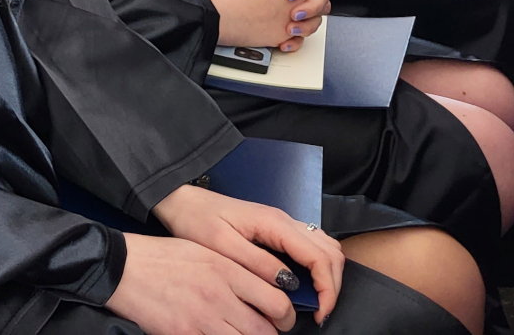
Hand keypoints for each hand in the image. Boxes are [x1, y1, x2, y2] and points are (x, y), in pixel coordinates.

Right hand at [108, 233, 296, 333]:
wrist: (122, 268)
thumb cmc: (161, 257)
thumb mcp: (203, 252)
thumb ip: (235, 271)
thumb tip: (262, 290)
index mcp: (225, 269)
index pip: (276, 301)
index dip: (286, 316)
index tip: (281, 318)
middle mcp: (219, 295)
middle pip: (266, 330)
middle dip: (271, 334)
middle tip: (265, 330)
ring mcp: (202, 319)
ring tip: (240, 332)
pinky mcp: (185, 334)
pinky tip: (216, 333)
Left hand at [153, 184, 345, 325]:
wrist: (181, 201)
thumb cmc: (196, 221)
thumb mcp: (222, 245)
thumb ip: (256, 262)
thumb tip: (288, 282)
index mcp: (274, 223)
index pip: (319, 256)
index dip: (327, 288)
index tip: (320, 313)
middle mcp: (284, 220)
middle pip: (330, 252)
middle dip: (332, 285)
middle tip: (321, 313)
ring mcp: (282, 223)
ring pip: (324, 246)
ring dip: (328, 275)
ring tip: (315, 302)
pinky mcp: (276, 229)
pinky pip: (309, 245)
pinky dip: (317, 266)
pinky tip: (304, 285)